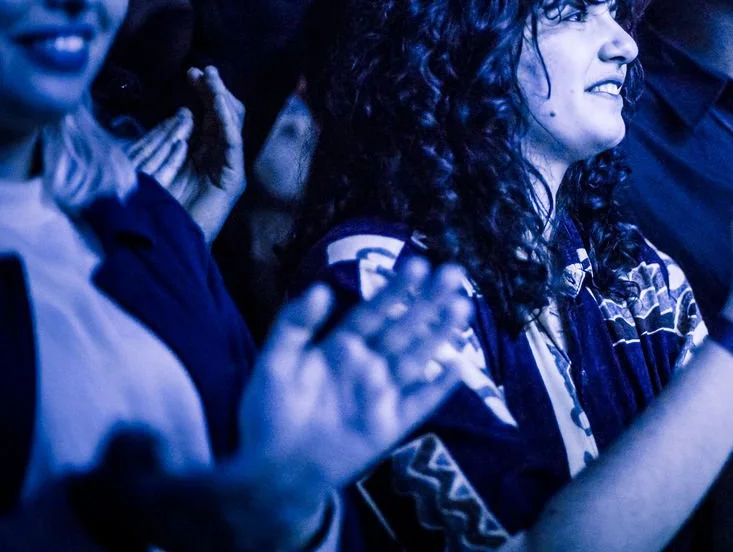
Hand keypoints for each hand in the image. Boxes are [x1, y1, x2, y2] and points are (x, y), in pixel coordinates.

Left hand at [127, 66, 245, 242]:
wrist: (170, 244)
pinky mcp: (232, 180)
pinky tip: (219, 106)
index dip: (203, 92)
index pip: (211, 115)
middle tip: (201, 71)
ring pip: (233, 125)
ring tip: (210, 80)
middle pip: (225, 115)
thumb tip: (181, 112)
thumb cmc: (160, 209)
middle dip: (214, 90)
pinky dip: (229, 124)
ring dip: (222, 100)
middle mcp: (220, 157)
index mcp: (205, 153)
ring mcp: (229, 168)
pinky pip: (234, 146)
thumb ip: (171, 141)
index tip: (191, 73)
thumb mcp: (161, 165)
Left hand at [235, 257, 471, 544]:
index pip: (374, 311)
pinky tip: (458, 365)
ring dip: (439, 333)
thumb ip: (295, 325)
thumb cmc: (270, 413)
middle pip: (404, 327)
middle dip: (428, 301)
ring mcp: (382, 393)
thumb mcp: (274, 362)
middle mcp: (368, 364)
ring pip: (417, 357)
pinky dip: (439, 386)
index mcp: (342, 346)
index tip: (418, 264)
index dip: (395, 289)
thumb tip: (321, 288)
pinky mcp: (391, 424)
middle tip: (453, 273)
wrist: (274, 470)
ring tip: (462, 306)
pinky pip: (421, 401)